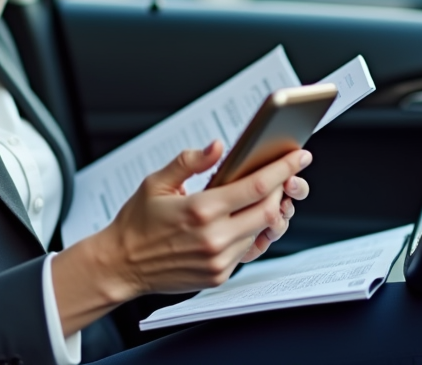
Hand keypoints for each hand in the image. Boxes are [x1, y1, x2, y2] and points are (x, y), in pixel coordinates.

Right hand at [94, 141, 312, 298]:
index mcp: (200, 209)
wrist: (122, 264)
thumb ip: (190, 161)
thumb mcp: (157, 182)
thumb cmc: (137, 222)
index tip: (299, 156)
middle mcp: (214, 237)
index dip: (283, 168)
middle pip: (268, 210)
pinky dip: (253, 232)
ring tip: (263, 196)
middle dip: (280, 190)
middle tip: (281, 175)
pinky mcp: (219, 275)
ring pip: (261, 231)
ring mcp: (219, 260)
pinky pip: (248, 250)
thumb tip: (217, 146)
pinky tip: (244, 220)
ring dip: (268, 212)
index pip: (256, 186)